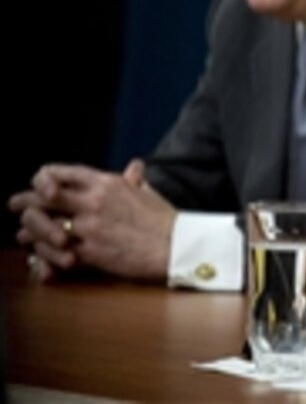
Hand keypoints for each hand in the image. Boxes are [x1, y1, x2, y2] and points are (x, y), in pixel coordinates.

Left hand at [9, 159, 176, 280]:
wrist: (175, 246)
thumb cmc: (164, 220)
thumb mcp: (149, 193)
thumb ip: (135, 180)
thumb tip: (135, 166)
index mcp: (108, 182)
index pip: (63, 172)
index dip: (44, 177)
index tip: (39, 184)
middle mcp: (94, 201)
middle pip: (45, 196)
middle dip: (25, 200)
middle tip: (15, 204)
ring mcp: (90, 226)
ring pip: (43, 224)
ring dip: (29, 229)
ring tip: (23, 233)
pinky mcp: (89, 252)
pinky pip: (55, 251)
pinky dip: (43, 253)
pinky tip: (39, 254)